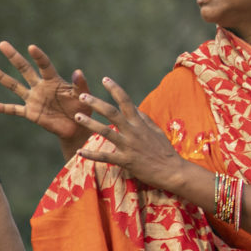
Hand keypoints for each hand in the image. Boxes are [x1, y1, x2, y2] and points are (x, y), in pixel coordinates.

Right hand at [0, 41, 91, 153]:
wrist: (77, 128)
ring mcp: (33, 99)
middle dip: (13, 57)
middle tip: (2, 44)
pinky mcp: (30, 113)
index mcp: (54, 81)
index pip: (44, 65)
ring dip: (2, 77)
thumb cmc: (83, 109)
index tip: (31, 47)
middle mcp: (40, 87)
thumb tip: (78, 71)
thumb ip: (81, 84)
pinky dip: (2, 108)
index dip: (38, 57)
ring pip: (14, 86)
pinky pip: (13, 109)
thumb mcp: (85, 96)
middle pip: (24, 69)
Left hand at [74, 77, 191, 188]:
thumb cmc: (164, 151)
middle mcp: (133, 132)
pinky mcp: (126, 160)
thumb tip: (135, 107)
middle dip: (96, 103)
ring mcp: (129, 146)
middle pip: (112, 113)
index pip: (126, 102)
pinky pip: (105, 157)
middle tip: (82, 95)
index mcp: (140, 123)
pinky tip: (79, 151)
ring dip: (90, 123)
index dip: (115, 89)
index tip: (104, 79)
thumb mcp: (156, 131)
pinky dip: (91, 155)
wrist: (173, 171)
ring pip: (106, 132)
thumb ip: (144, 119)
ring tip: (77, 116)